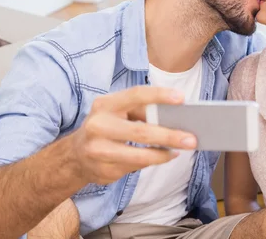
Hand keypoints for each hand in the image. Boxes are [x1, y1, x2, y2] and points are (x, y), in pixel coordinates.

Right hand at [68, 86, 196, 185]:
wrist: (75, 155)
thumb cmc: (105, 127)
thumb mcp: (116, 112)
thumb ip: (139, 112)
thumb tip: (175, 117)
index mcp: (105, 104)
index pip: (135, 95)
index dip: (159, 95)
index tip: (182, 98)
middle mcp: (98, 125)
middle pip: (140, 131)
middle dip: (169, 136)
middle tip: (191, 139)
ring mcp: (98, 150)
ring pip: (139, 155)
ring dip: (163, 154)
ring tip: (178, 151)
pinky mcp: (102, 170)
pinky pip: (134, 167)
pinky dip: (152, 162)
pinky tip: (163, 157)